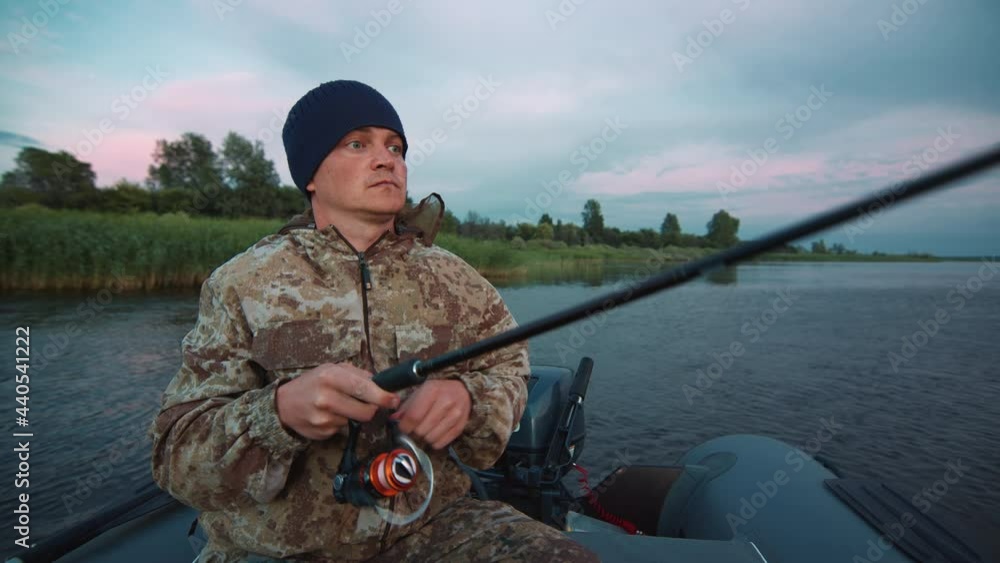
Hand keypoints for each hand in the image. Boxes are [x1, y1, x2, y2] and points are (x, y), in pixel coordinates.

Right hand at [275, 363, 399, 440]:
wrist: (282, 405)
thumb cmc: (311, 383)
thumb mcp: (330, 370)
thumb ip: (357, 374)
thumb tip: (381, 382)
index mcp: (330, 377)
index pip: (363, 388)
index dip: (382, 396)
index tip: (394, 399)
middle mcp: (326, 398)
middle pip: (365, 411)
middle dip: (372, 408)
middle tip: (368, 403)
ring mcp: (323, 418)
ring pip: (355, 421)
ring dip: (353, 415)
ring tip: (338, 406)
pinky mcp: (322, 433)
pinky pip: (342, 429)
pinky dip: (340, 423)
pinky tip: (327, 415)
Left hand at [390, 379, 470, 449]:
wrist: (463, 391)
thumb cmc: (438, 391)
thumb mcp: (421, 391)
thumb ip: (407, 406)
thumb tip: (394, 419)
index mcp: (432, 390)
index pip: (413, 416)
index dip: (404, 426)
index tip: (403, 427)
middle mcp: (446, 402)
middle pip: (421, 430)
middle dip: (414, 431)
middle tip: (415, 427)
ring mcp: (455, 415)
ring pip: (430, 438)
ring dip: (424, 437)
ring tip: (426, 429)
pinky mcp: (460, 426)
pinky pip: (441, 443)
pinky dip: (434, 441)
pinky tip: (434, 432)